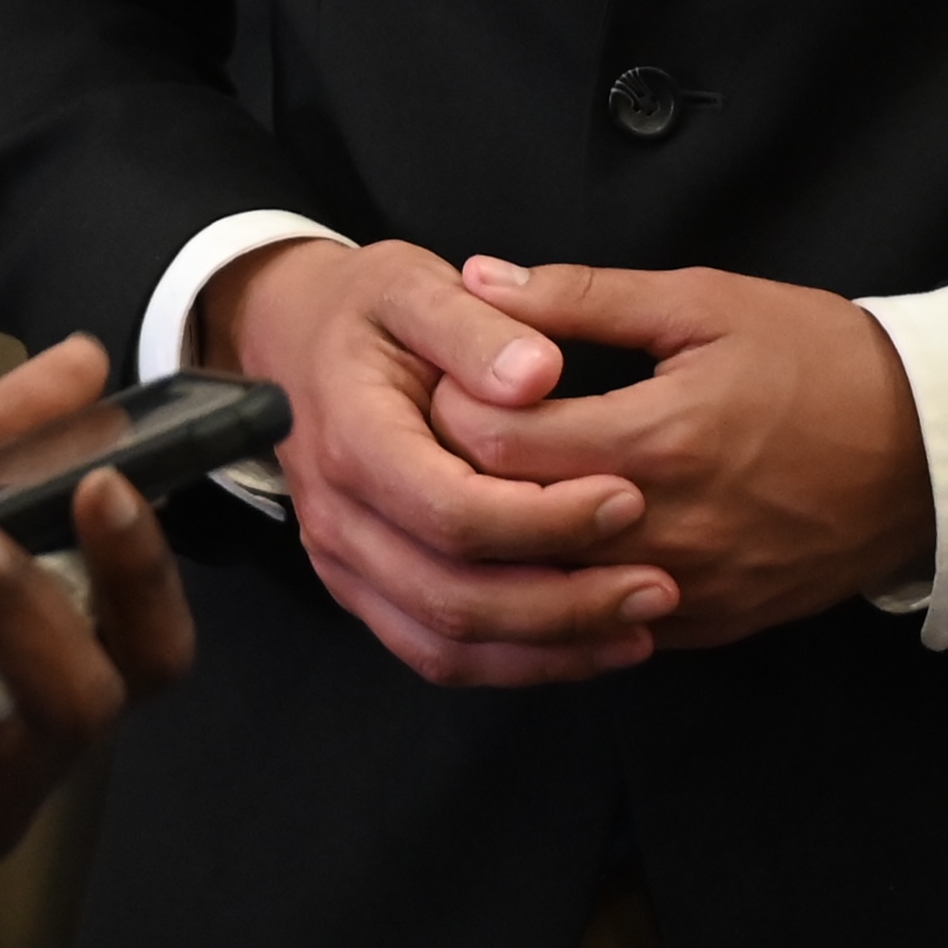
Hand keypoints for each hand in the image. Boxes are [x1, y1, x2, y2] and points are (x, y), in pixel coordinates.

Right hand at [203, 239, 671, 688]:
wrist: (291, 338)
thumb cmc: (364, 308)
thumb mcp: (414, 284)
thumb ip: (477, 328)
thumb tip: (538, 376)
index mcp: (351, 437)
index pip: (453, 510)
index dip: (545, 519)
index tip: (629, 497)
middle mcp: (338, 516)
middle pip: (454, 597)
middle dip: (565, 604)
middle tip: (656, 586)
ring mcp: (343, 563)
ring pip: (448, 644)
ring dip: (549, 649)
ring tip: (639, 626)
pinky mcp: (363, 590)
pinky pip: (437, 653)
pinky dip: (515, 663)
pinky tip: (587, 644)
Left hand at [426, 260, 930, 648]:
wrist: (928, 449)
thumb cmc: (818, 358)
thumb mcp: (701, 302)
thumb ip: (581, 298)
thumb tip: (482, 280)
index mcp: (659, 440)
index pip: (500, 445)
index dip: (450, 408)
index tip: (439, 377)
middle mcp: (667, 530)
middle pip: (514, 525)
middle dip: (464, 478)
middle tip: (444, 433)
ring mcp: (692, 589)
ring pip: (556, 589)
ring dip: (513, 541)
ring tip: (489, 486)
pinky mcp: (715, 623)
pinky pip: (613, 624)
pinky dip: (572, 586)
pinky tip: (554, 541)